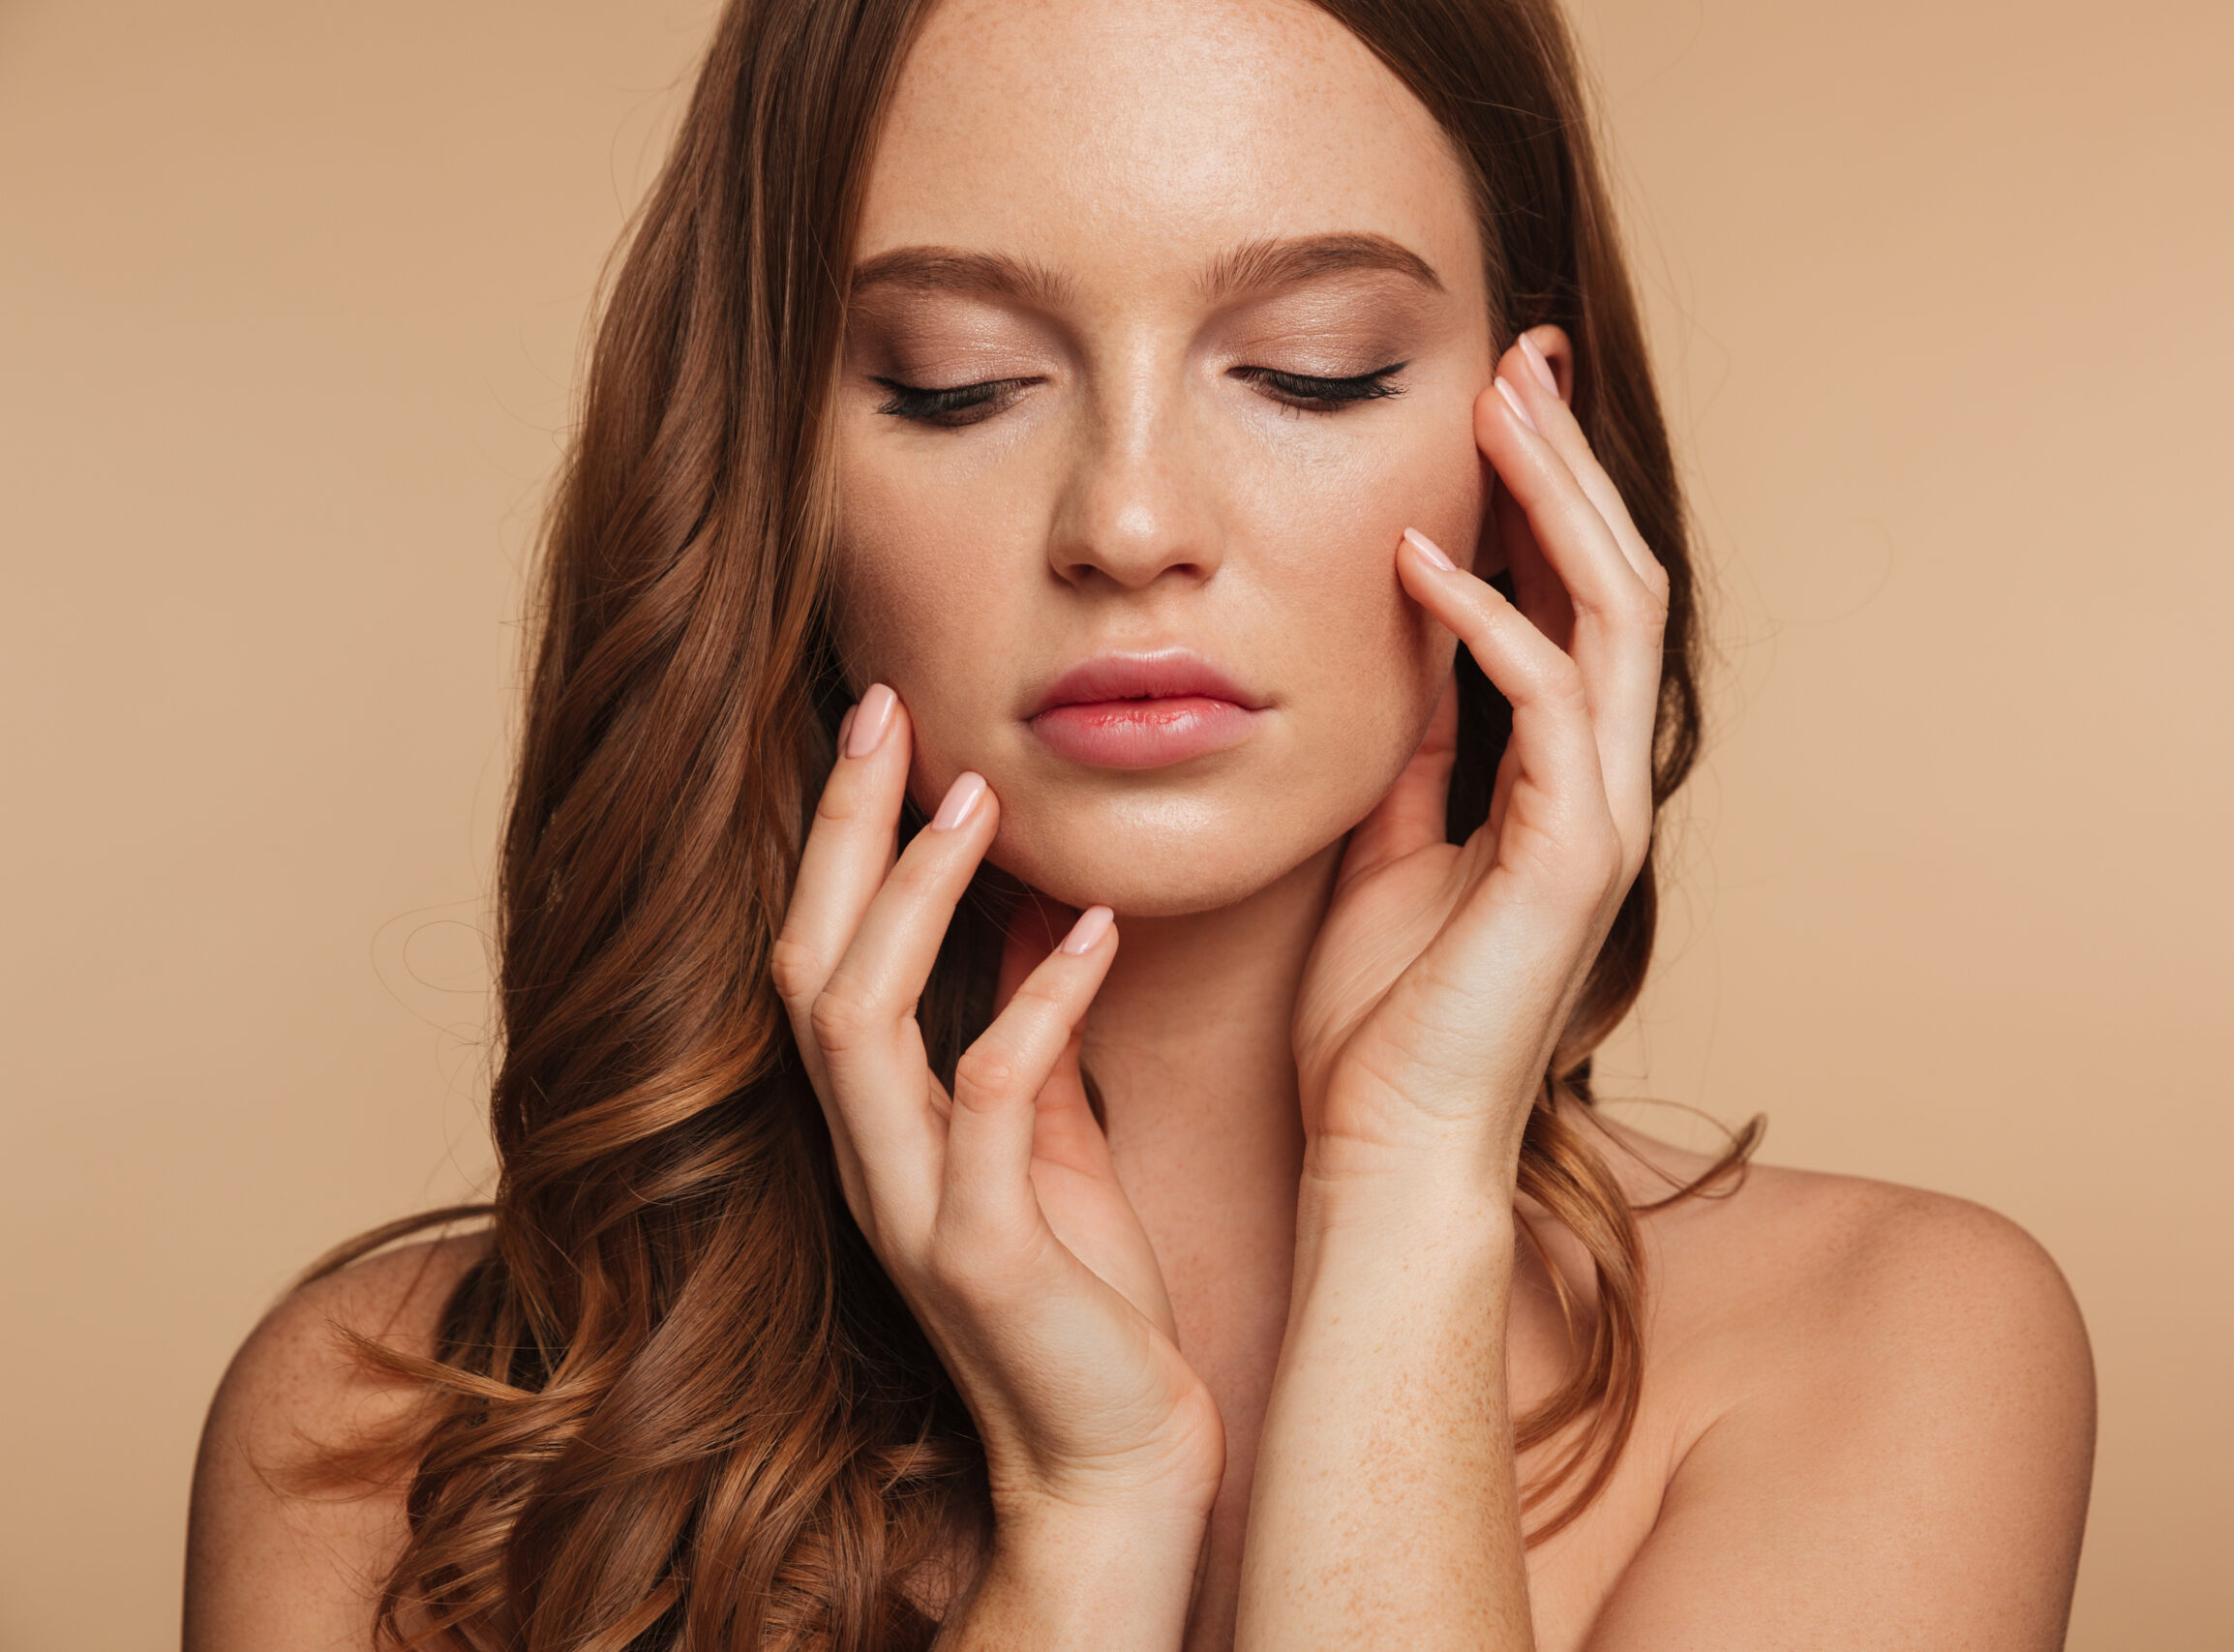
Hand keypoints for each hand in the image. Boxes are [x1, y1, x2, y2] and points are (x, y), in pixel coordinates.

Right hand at [769, 687, 1224, 1525]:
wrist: (1114, 1463)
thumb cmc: (1087, 1301)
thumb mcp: (1045, 1142)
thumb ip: (1022, 1032)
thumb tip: (1031, 905)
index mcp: (878, 1128)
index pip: (824, 955)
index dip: (842, 841)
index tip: (884, 723)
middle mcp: (868, 1159)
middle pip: (808, 966)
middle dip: (842, 834)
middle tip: (886, 707)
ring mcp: (911, 1208)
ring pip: (860, 1025)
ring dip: (913, 902)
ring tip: (976, 797)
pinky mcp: (981, 1255)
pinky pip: (985, 1103)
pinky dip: (1033, 1005)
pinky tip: (1090, 931)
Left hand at [1292, 327, 1666, 1199]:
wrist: (1386, 1148)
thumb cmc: (1377, 1022)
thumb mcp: (1387, 847)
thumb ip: (1415, 748)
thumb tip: (1401, 640)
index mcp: (1559, 782)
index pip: (1576, 604)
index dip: (1548, 498)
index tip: (1501, 400)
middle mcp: (1600, 787)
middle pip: (1616, 583)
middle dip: (1569, 463)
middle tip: (1517, 357)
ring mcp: (1597, 822)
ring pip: (1611, 619)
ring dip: (1554, 503)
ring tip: (1498, 403)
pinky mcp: (1566, 863)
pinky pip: (1543, 708)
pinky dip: (1488, 622)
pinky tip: (1416, 563)